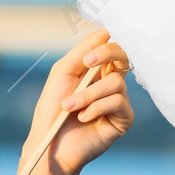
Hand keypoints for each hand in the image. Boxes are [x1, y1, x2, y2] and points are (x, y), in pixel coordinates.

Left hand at [27, 27, 134, 174]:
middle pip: (123, 56)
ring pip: (116, 82)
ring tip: (70, 106)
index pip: (110, 46)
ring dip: (88, 94)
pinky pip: (118, 102)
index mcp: (96, 70)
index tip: (88, 50)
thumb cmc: (52, 109)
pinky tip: (83, 118)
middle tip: (86, 63)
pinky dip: (96, 107)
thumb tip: (107, 31)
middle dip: (106, 54)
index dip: (105, 42)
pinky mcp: (124, 119)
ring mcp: (118, 101)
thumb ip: (83, 51)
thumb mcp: (63, 73)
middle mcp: (109, 82)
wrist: (51, 143)